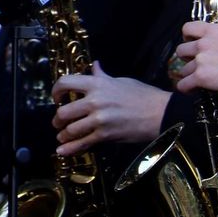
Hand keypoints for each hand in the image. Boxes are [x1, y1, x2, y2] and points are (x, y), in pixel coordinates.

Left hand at [52, 61, 172, 155]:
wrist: (161, 113)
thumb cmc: (143, 95)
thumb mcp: (121, 81)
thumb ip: (102, 76)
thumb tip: (94, 66)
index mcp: (97, 84)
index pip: (65, 83)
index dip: (55, 91)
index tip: (56, 98)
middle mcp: (94, 101)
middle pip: (63, 112)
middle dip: (57, 119)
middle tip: (59, 122)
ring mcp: (99, 119)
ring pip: (70, 130)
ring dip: (63, 134)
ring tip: (63, 135)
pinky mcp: (105, 135)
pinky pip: (82, 143)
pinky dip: (70, 148)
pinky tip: (62, 150)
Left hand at [173, 9, 217, 93]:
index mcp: (210, 31)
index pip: (187, 28)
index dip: (187, 36)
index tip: (192, 42)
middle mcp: (202, 45)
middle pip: (181, 50)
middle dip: (186, 58)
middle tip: (196, 63)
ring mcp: (200, 61)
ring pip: (183, 70)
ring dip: (189, 75)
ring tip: (197, 79)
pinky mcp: (200, 77)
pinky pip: (183, 84)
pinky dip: (185, 88)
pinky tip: (191, 90)